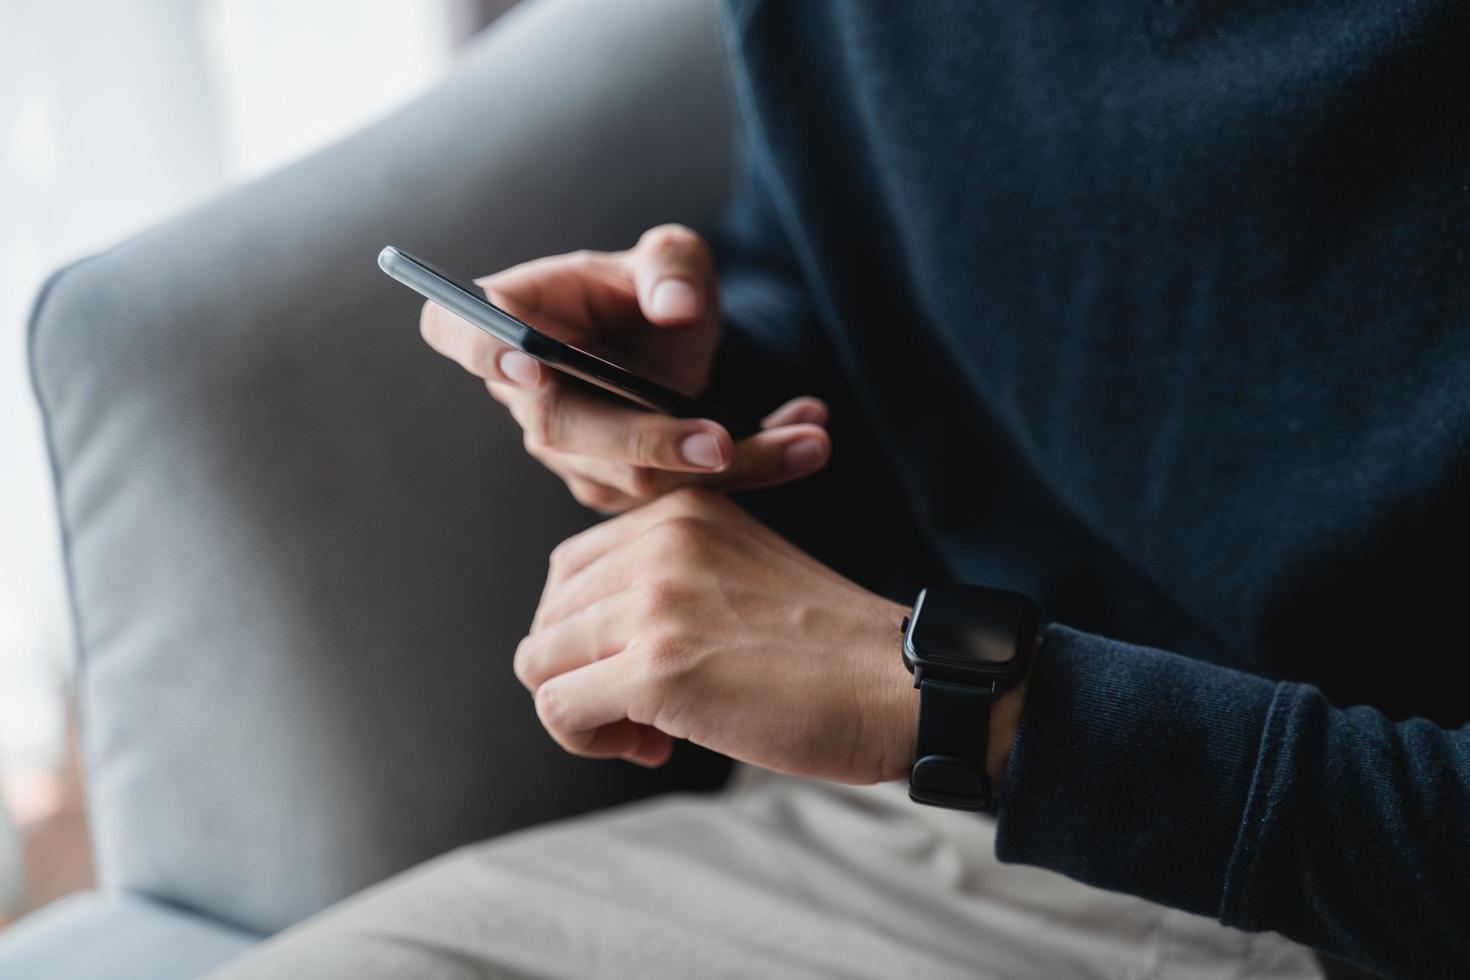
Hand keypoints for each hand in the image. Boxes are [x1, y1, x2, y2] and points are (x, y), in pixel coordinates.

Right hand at [419, 225, 831, 512]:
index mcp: (510, 317)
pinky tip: (810, 438)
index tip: (525, 358)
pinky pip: (683, 494)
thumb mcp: (672, 256)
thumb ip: (672, 266)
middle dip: (643, 440)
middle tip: (719, 443)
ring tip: (810, 435)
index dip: (480, 348)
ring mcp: (572, 452)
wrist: (682, 347)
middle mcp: (527, 394)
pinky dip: (757, 467)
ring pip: (635, 477)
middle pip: (562, 428)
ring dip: (731, 463)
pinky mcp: (622, 489)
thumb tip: (674, 307)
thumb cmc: (656, 288)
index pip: (458, 332)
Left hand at [513, 489, 918, 781]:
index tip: (645, 668)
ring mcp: (654, 603)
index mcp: (680, 512)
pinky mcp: (655, 668)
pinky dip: (590, 741)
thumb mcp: (739, 570)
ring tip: (649, 731)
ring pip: (539, 663)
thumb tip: (582, 636)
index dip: (591, 635)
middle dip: (581, 674)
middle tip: (643, 711)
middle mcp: (659, 542)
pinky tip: (656, 745)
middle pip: (549, 620)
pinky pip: (559, 709)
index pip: (569, 573)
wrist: (898, 685)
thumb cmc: (829, 649)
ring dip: (583, 711)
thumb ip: (666, 577)